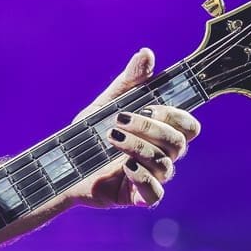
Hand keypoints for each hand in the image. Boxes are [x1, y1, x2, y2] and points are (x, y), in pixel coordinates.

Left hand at [68, 48, 200, 209]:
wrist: (62, 164)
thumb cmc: (89, 133)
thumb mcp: (107, 103)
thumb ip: (130, 81)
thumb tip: (147, 53)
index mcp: (160, 133)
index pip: (188, 125)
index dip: (175, 116)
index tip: (147, 107)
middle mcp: (162, 155)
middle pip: (179, 143)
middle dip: (150, 128)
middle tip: (118, 120)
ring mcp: (152, 177)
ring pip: (165, 165)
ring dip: (138, 148)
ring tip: (110, 138)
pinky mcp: (137, 196)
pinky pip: (154, 194)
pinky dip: (143, 180)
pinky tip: (125, 167)